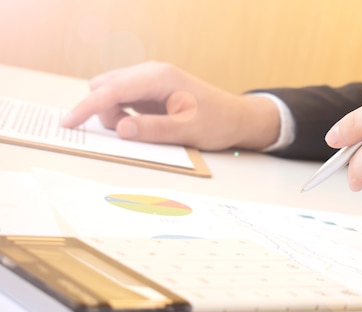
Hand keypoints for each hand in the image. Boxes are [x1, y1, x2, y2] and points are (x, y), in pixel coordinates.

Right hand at [63, 62, 279, 149]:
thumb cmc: (218, 122)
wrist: (237, 118)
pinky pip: (124, 99)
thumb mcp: (187, 131)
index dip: (87, 107)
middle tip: (129, 133)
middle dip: (104, 112)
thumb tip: (120, 129)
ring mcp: (150, 80)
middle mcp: (151, 73)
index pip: (111, 89)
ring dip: (114, 114)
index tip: (69, 123)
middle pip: (105, 86)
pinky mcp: (152, 91)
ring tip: (142, 130)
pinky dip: (123, 113)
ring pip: (112, 92)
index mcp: (159, 77)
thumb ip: (152, 129)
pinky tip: (140, 125)